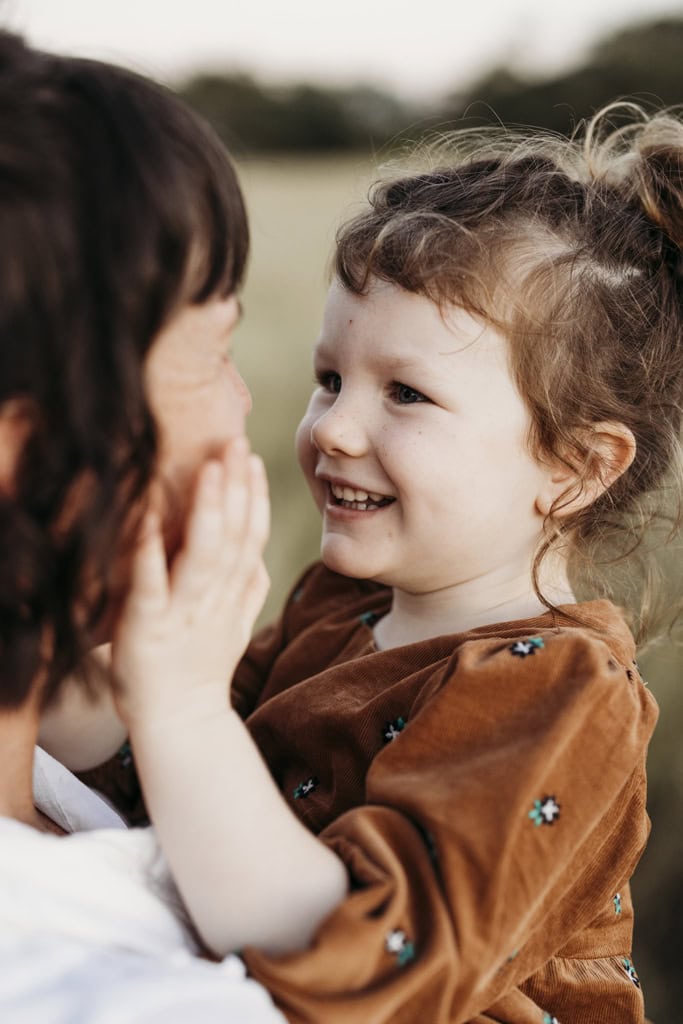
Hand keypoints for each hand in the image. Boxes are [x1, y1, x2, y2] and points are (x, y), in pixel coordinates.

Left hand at [112, 438, 269, 728]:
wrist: (180, 723)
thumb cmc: (202, 669)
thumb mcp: (236, 626)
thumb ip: (250, 588)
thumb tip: (260, 553)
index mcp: (234, 595)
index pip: (253, 538)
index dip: (255, 498)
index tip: (252, 460)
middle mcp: (214, 600)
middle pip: (235, 538)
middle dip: (237, 489)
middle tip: (235, 444)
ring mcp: (183, 615)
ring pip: (206, 557)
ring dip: (210, 511)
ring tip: (210, 468)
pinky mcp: (147, 629)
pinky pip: (151, 586)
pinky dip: (151, 553)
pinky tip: (148, 519)